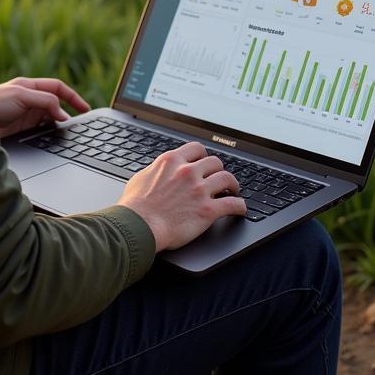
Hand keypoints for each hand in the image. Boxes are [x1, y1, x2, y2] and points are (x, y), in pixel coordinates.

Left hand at [0, 77, 90, 137]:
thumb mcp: (21, 96)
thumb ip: (44, 102)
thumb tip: (63, 114)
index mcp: (31, 86)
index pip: (58, 88)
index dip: (72, 96)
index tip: (84, 108)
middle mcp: (30, 99)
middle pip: (56, 102)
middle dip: (69, 110)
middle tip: (81, 120)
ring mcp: (27, 113)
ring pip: (50, 116)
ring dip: (59, 122)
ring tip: (68, 130)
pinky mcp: (22, 127)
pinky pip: (42, 128)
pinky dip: (50, 131)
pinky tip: (53, 136)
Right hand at [118, 141, 246, 251]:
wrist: (138, 226)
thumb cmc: (135, 206)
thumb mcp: (141, 177)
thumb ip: (155, 171)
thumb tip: (158, 171)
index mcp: (171, 161)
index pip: (196, 148)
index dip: (204, 155)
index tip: (205, 162)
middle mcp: (187, 171)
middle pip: (215, 161)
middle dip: (218, 170)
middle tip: (218, 178)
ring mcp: (199, 190)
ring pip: (227, 178)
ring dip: (232, 185)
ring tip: (233, 190)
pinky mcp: (207, 210)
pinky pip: (233, 204)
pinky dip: (240, 206)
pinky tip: (240, 208)